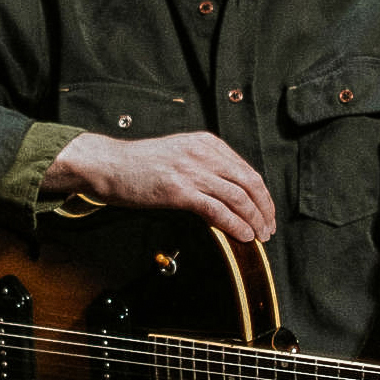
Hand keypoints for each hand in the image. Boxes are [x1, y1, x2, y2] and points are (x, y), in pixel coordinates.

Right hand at [42, 131, 276, 241]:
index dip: (262, 195)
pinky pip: (217, 210)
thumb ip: (205, 165)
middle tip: (269, 228)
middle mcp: (203, 153)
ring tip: (259, 236)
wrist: (110, 165)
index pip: (247, 170)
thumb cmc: (141, 165)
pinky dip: (235, 224)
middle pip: (249, 183)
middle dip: (264, 209)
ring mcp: (191, 171)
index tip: (267, 212)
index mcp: (206, 143)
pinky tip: (242, 235)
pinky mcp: (179, 190)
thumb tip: (231, 193)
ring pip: (238, 197)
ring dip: (254, 220)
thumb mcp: (180, 154)